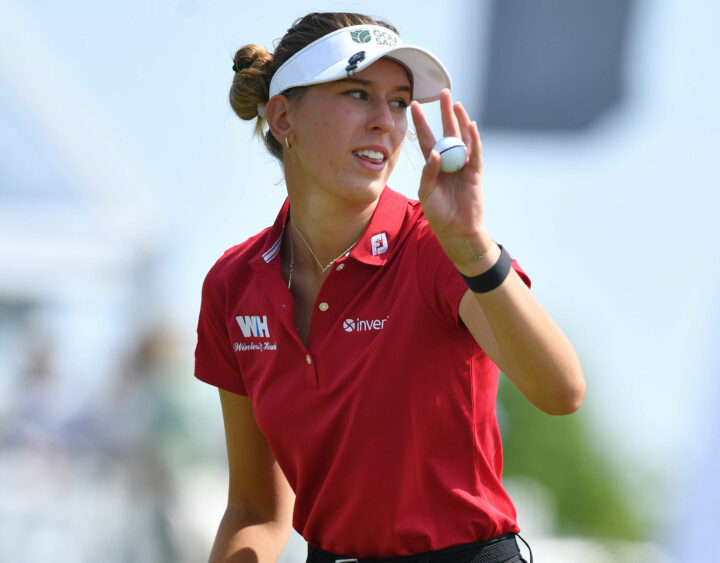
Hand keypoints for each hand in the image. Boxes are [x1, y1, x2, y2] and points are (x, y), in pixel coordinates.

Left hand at [411, 89, 492, 268]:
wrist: (456, 230)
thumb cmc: (438, 213)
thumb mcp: (426, 192)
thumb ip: (428, 173)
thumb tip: (434, 153)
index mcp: (433, 165)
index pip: (426, 139)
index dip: (421, 122)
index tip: (414, 105)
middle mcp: (448, 161)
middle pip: (446, 132)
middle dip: (444, 113)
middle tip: (442, 92)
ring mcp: (463, 165)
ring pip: (462, 138)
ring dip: (460, 120)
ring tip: (456, 103)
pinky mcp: (474, 173)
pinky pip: (474, 153)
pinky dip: (473, 139)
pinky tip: (470, 125)